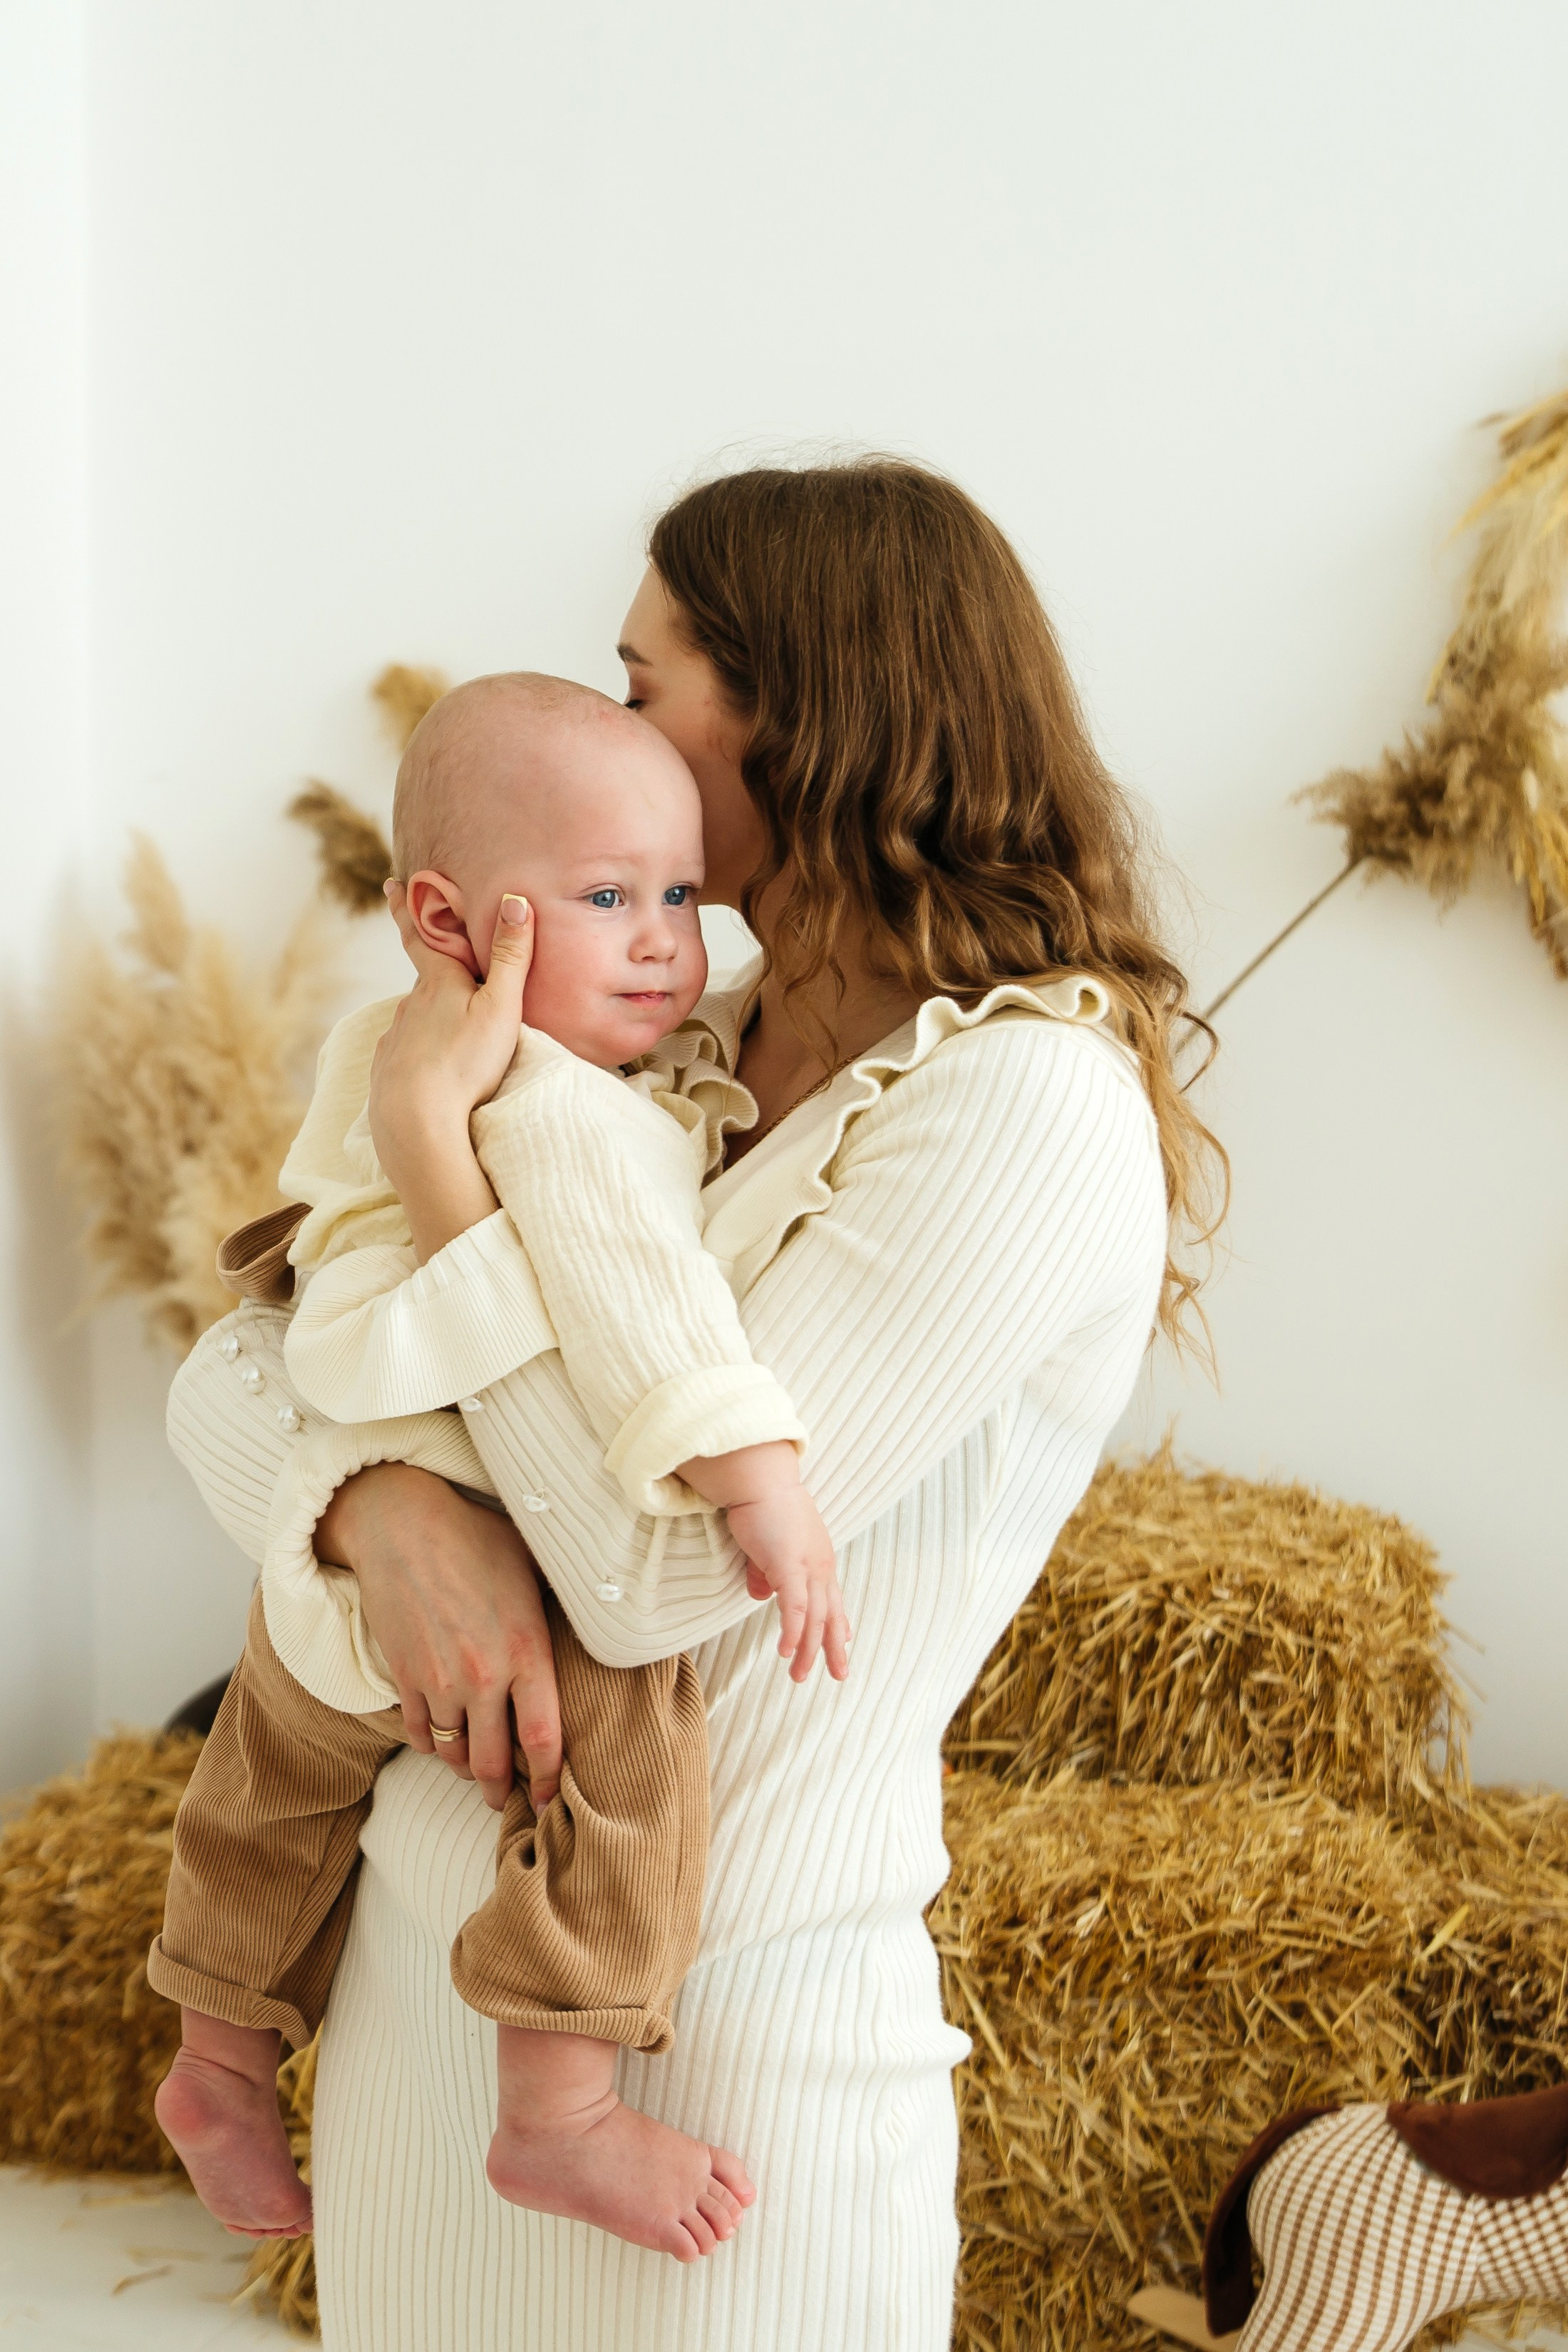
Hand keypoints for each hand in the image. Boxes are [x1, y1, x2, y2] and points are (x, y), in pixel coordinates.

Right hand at [316, 1462, 561, 1811]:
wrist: (400, 1525)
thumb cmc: (475, 1538)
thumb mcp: (531, 1567)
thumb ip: (558, 1606)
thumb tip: (600, 1613)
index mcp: (525, 1650)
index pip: (544, 1737)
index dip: (548, 1778)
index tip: (549, 1798)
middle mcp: (482, 1675)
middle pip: (491, 1763)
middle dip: (499, 1791)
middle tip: (507, 1800)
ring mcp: (438, 1681)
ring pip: (452, 1753)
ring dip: (465, 1769)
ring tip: (475, 1772)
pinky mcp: (403, 1677)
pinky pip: (418, 1733)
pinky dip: (430, 1744)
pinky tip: (442, 1740)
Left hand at [368, 886, 533, 1198]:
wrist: (416, 1121)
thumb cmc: (465, 1063)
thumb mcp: (500, 1008)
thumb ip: (510, 958)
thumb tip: (515, 900)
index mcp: (437, 983)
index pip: (420, 936)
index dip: (406, 908)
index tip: (392, 884)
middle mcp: (411, 1005)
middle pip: (425, 981)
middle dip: (436, 971)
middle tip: (448, 965)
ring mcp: (396, 1038)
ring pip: (416, 1017)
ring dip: (431, 1016)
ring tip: (452, 1029)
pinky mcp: (388, 1070)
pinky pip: (407, 1051)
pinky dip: (420, 1051)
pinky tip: (431, 1065)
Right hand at [724, 1484, 850, 1684]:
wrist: (760, 1479)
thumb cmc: (761, 1506)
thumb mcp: (765, 1546)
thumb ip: (765, 1572)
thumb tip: (760, 1596)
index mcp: (818, 1558)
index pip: (832, 1597)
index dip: (838, 1621)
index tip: (844, 1640)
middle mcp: (820, 1565)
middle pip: (831, 1614)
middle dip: (833, 1648)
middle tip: (839, 1675)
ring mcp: (808, 1566)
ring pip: (814, 1618)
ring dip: (808, 1650)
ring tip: (800, 1676)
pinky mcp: (789, 1566)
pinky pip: (794, 1607)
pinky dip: (792, 1632)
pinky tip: (787, 1652)